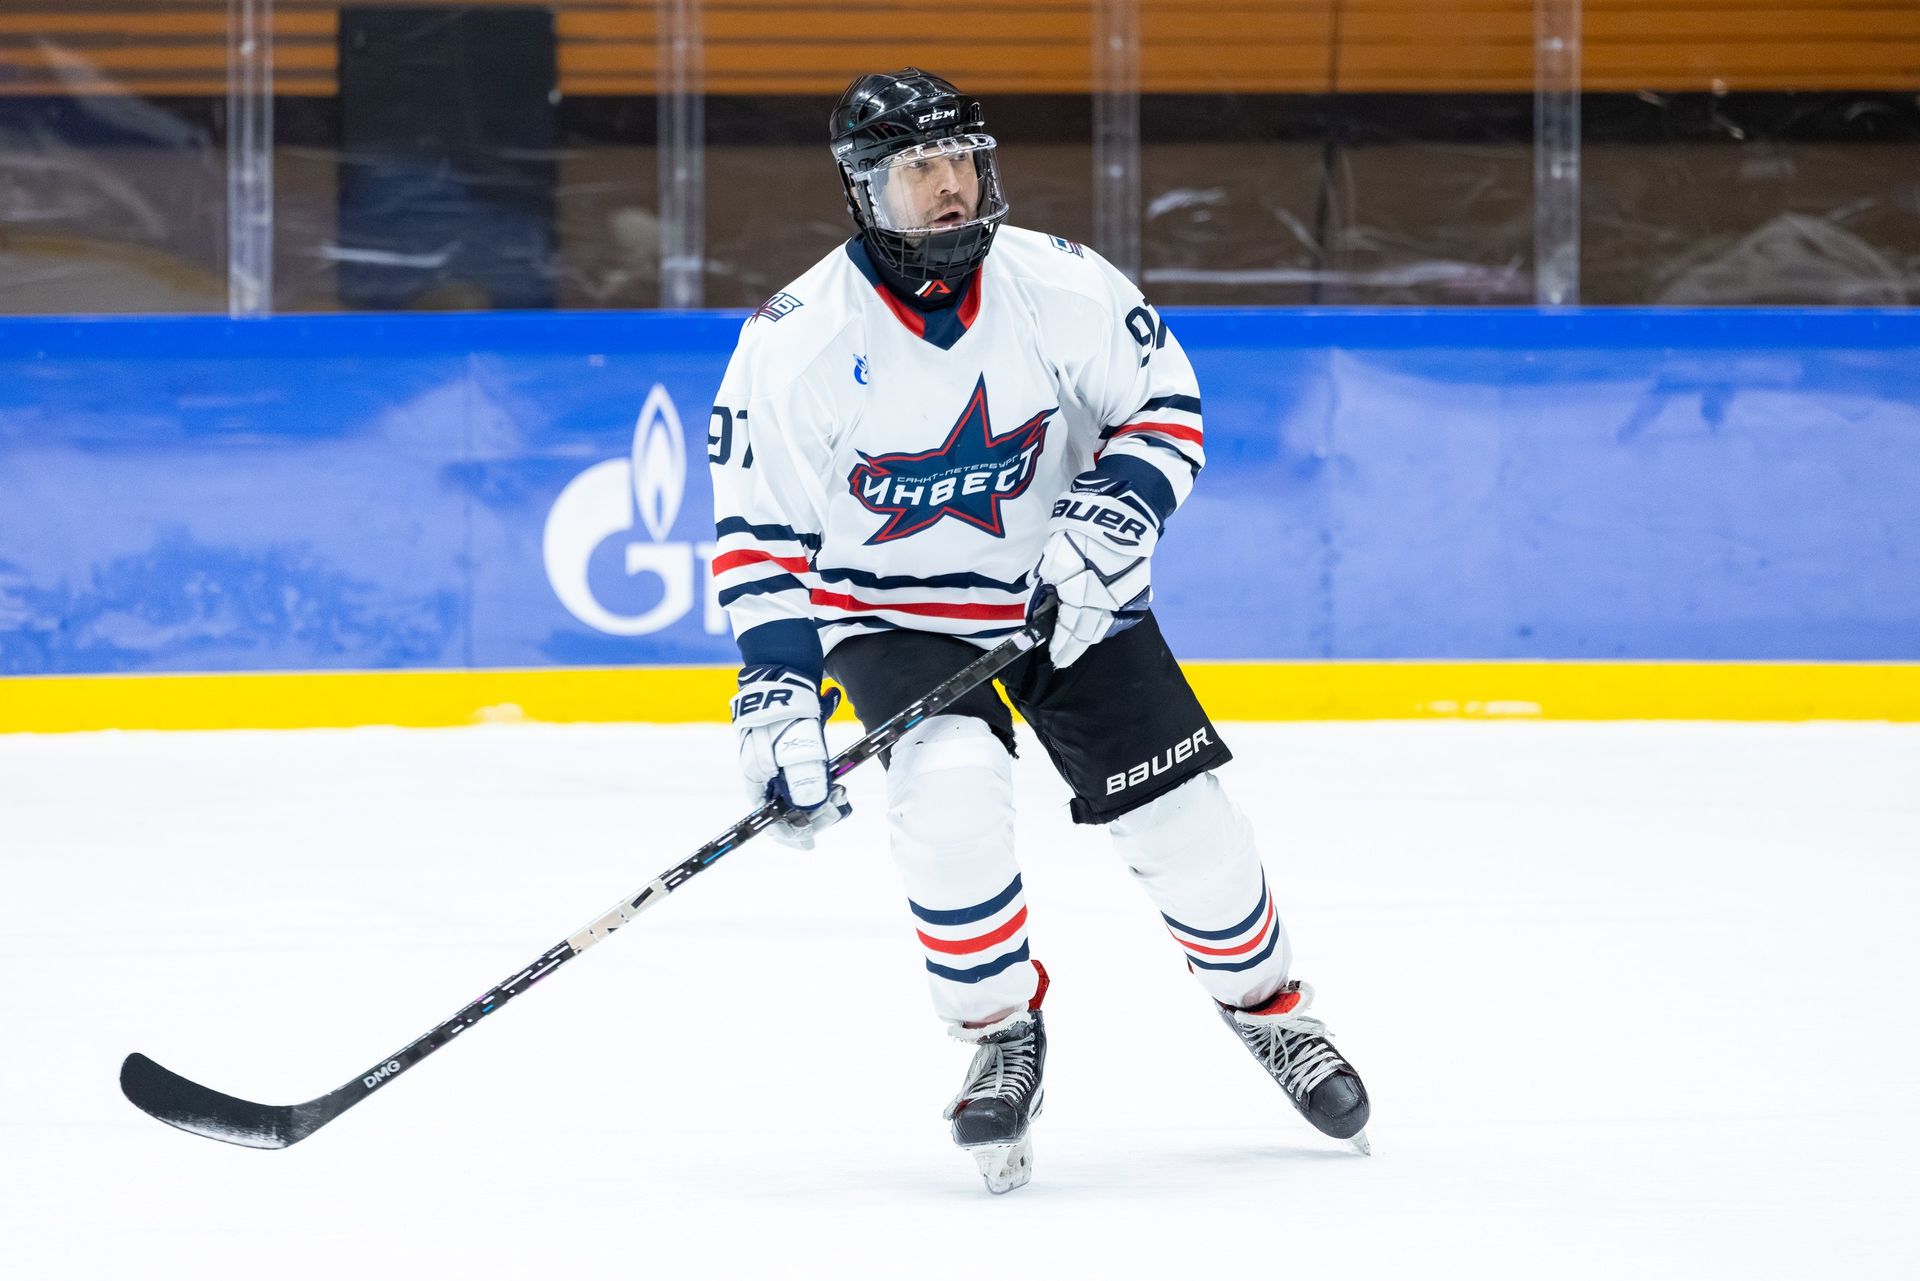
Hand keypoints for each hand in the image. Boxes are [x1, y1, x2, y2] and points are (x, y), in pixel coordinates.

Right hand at [731, 667, 851, 849]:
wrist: (785, 675)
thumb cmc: (786, 712)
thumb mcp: (795, 746)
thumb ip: (803, 778)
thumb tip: (810, 810)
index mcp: (757, 780)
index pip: (770, 822)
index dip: (791, 834)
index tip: (811, 840)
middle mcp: (766, 778)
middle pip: (790, 813)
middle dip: (815, 815)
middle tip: (839, 803)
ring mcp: (780, 767)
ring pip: (802, 798)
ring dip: (823, 801)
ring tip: (842, 792)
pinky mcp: (793, 755)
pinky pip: (809, 781)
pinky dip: (824, 785)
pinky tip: (839, 783)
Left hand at [1032, 472, 1158, 667]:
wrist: (1120, 512)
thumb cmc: (1078, 532)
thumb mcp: (1053, 558)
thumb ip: (1046, 587)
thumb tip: (1041, 607)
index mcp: (1081, 599)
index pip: (1068, 631)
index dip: (1060, 646)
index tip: (1055, 658)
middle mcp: (1105, 605)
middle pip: (1088, 633)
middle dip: (1074, 647)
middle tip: (1064, 658)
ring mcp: (1124, 598)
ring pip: (1106, 626)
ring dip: (1091, 636)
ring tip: (1080, 643)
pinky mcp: (1138, 587)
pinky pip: (1121, 613)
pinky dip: (1109, 621)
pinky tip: (1102, 623)